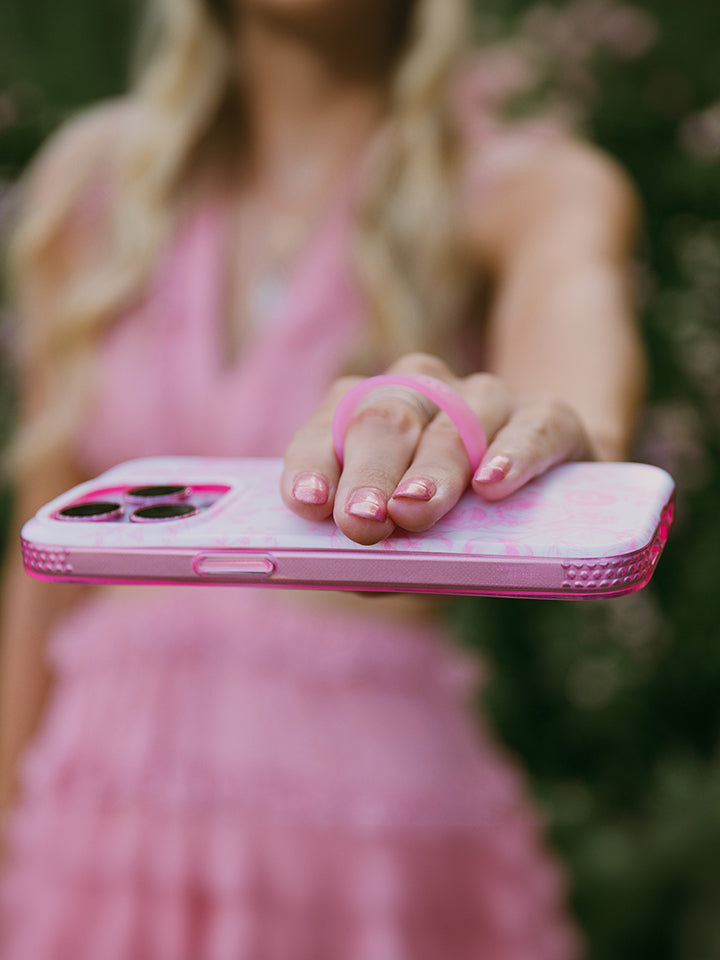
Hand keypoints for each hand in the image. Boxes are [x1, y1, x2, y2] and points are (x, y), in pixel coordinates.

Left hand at [281, 354, 592, 544]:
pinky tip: (493, 484)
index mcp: (371, 412)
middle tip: (362, 520)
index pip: (328, 427)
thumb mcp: (406, 540)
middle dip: (371, 472)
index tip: (308, 503)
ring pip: (456, 423)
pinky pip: (535, 425)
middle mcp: (425, 391)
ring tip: (414, 511)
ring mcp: (488, 398)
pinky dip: (513, 453)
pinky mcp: (551, 417)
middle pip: (389, 417)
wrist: (544, 489)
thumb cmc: (453, 522)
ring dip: (433, 469)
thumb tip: (356, 577)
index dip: (314, 463)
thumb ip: (380, 555)